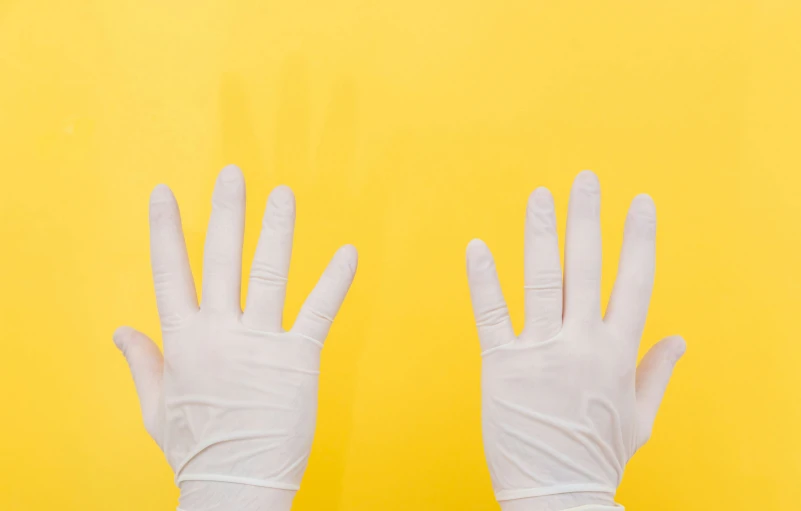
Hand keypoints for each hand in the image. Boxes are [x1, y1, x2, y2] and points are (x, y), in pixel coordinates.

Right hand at [114, 165, 357, 509]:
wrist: (235, 485)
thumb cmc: (197, 449)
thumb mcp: (157, 407)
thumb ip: (143, 362)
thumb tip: (121, 331)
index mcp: (183, 341)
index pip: (170, 272)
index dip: (166, 229)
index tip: (165, 192)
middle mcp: (220, 333)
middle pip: (221, 259)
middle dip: (227, 212)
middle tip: (234, 173)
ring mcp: (260, 343)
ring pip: (268, 273)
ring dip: (276, 230)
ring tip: (283, 195)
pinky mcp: (298, 359)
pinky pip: (318, 311)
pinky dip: (335, 281)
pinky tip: (349, 252)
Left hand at [466, 171, 684, 509]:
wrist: (557, 494)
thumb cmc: (597, 456)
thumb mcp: (640, 418)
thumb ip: (657, 373)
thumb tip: (680, 341)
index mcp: (619, 353)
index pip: (635, 281)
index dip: (638, 238)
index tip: (640, 202)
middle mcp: (582, 344)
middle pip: (588, 268)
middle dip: (587, 219)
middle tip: (585, 179)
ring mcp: (540, 352)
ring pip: (542, 280)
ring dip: (541, 234)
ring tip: (540, 195)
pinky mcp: (501, 365)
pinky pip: (491, 314)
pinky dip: (483, 279)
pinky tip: (477, 247)